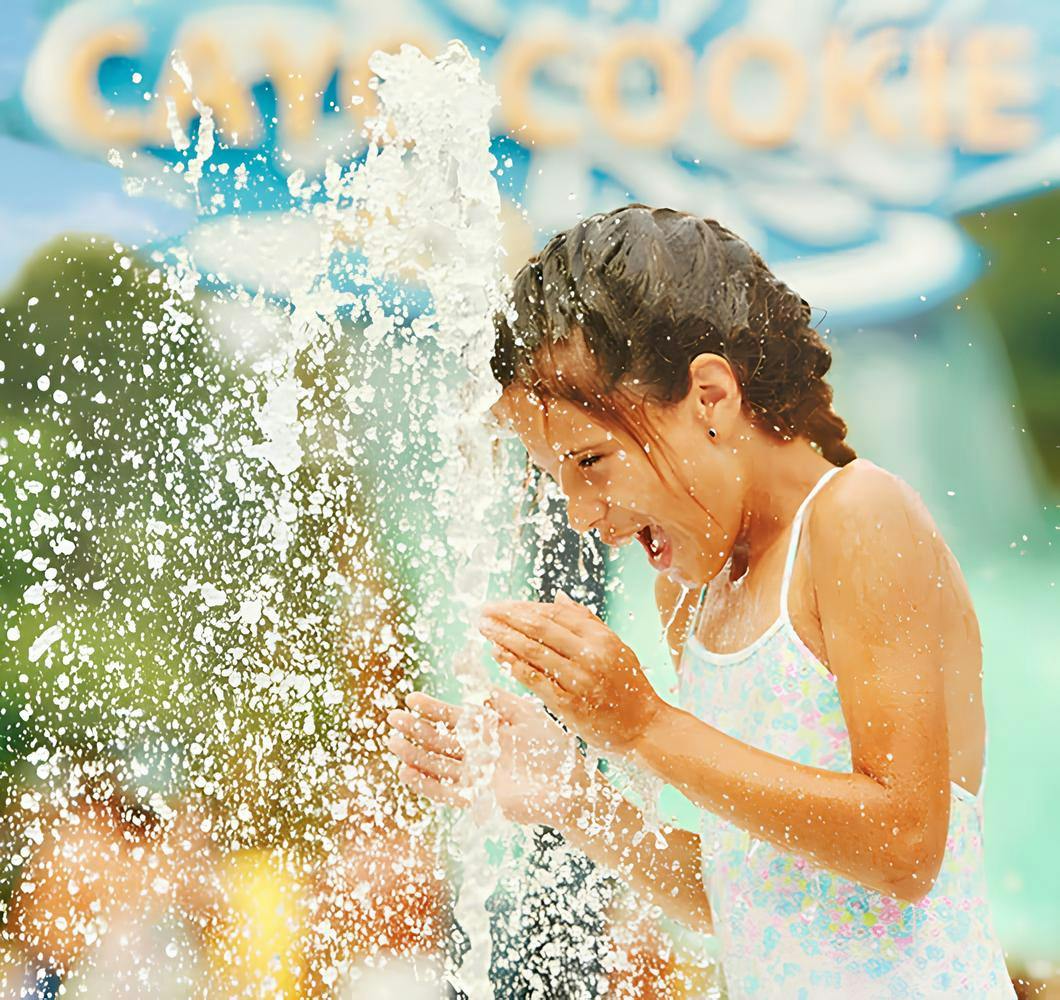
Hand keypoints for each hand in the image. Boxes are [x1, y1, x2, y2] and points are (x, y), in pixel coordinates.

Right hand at [386, 688, 588, 829]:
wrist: (570, 785)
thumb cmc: (553, 749)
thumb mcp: (528, 715)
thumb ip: (501, 702)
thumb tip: (475, 688)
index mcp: (488, 731)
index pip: (454, 717)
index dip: (432, 708)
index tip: (411, 698)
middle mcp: (478, 753)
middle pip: (440, 740)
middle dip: (416, 730)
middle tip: (392, 718)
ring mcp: (477, 776)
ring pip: (438, 764)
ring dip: (415, 755)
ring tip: (393, 744)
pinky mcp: (479, 799)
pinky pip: (447, 791)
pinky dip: (426, 784)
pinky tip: (406, 773)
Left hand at [478, 592, 663, 752]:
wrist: (644, 726)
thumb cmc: (629, 685)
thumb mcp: (615, 645)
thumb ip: (586, 621)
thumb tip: (558, 596)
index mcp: (600, 636)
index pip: (553, 613)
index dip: (523, 606)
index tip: (501, 605)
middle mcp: (590, 654)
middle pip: (539, 627)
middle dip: (506, 617)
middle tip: (482, 611)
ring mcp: (579, 680)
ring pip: (533, 651)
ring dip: (504, 637)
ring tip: (483, 629)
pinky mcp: (570, 704)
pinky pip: (536, 681)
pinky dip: (514, 666)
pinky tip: (497, 655)